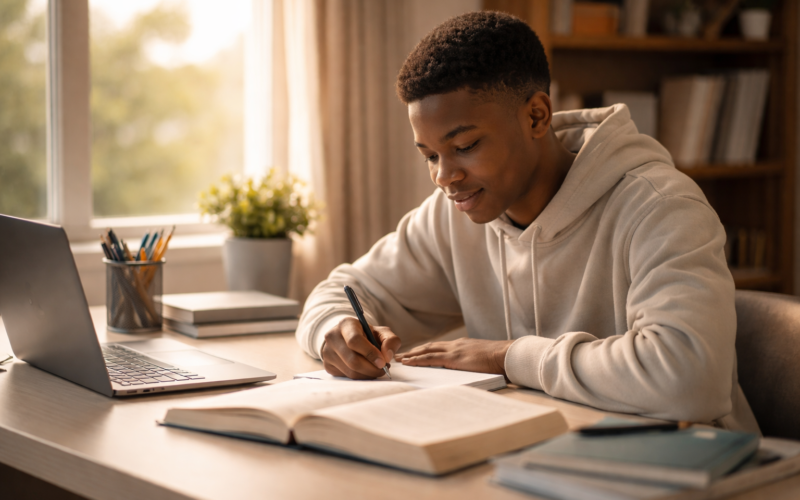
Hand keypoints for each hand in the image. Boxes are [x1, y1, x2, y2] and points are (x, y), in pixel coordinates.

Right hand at [321, 318, 401, 379]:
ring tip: (377, 369)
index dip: (370, 353)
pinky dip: (360, 377)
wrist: (348, 338)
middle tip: (383, 369)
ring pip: (350, 371)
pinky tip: (366, 370)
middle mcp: (332, 337)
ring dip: (368, 374)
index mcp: (346, 324)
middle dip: (371, 368)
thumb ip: (390, 341)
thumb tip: (387, 357)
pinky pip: (346, 377)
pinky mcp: (327, 365)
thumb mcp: (381, 332)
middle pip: (353, 360)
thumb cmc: (367, 335)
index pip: (355, 341)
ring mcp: (327, 352)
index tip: (383, 362)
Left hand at [395, 338, 513, 374]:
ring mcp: (454, 350)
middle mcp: (455, 345)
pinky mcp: (453, 359)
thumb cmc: (500, 360)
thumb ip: (474, 362)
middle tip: (402, 355)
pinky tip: (408, 362)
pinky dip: (417, 360)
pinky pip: (430, 358)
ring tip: (400, 359)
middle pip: (430, 346)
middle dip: (415, 351)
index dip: (427, 349)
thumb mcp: (484, 360)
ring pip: (426, 351)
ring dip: (411, 355)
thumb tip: (470, 370)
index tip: (416, 353)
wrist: (507, 355)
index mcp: (463, 345)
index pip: (440, 346)